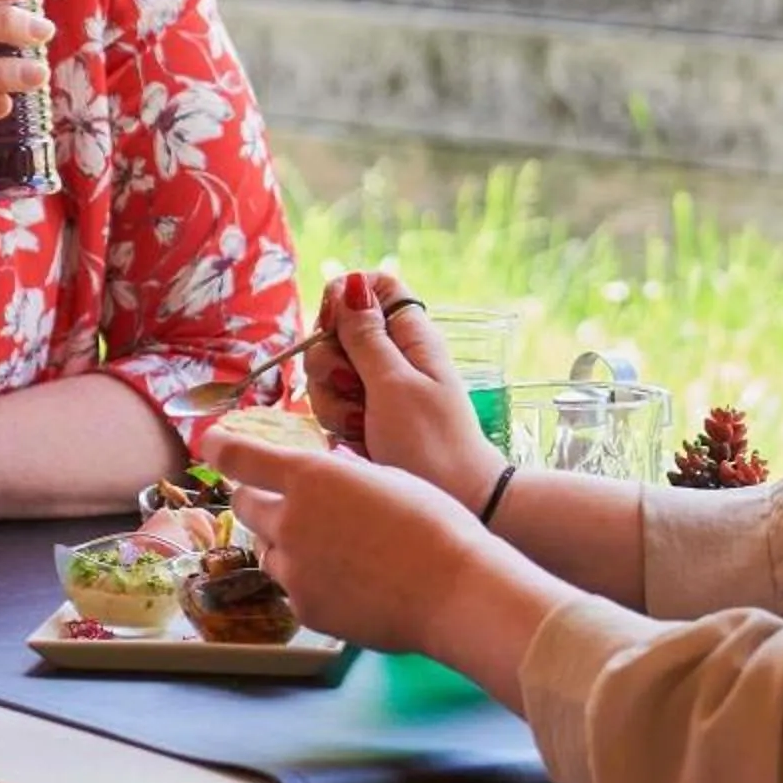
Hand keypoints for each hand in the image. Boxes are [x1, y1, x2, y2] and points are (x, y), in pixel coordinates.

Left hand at [199, 425, 491, 658]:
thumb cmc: (431, 523)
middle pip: (244, 504)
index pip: (239, 457)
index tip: (212, 443)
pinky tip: (348, 580)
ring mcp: (294, 569)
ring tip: (331, 547)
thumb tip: (326, 472)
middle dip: (258, 498)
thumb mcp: (383, 477)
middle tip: (286, 501)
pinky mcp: (305, 607)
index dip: (220, 447)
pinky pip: (292, 587)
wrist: (452, 589)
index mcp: (310, 477)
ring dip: (284, 542)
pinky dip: (308, 580)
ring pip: (267, 549)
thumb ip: (340, 476)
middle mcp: (290, 520)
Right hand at [303, 269, 506, 511]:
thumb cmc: (430, 442)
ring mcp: (376, 388)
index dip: (344, 297)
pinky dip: (336, 422)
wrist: (455, 500)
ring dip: (332, 398)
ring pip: (327, 372)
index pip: (372, 285)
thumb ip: (366, 337)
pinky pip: (331, 406)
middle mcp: (391, 356)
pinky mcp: (364, 418)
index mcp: (409, 335)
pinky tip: (356, 441)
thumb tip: (350, 282)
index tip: (332, 326)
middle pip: (337, 332)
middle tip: (354, 387)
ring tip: (361, 423)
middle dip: (330, 360)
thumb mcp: (394, 384)